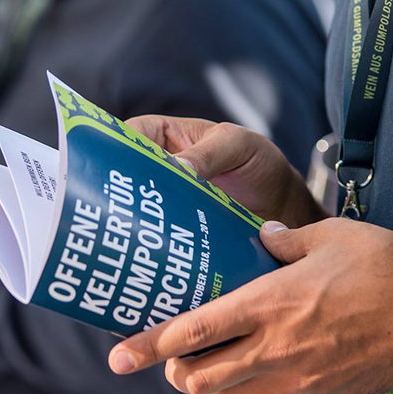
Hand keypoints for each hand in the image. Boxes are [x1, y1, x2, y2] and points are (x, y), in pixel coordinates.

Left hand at [108, 218, 392, 393]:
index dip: (150, 343)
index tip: (121, 352)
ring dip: (212, 386)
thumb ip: (285, 239)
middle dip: (175, 369)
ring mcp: (297, 380)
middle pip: (199, 377)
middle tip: (172, 356)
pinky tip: (258, 379)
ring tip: (212, 367)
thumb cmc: (384, 266)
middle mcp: (275, 348)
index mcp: (269, 302)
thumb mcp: (329, 235)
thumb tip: (262, 235)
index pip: (193, 330)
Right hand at [126, 116, 327, 227]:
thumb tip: (177, 167)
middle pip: (122, 178)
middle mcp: (154, 169)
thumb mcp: (237, 146)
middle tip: (112, 211)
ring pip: (133, 210)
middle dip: (115, 193)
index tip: (110, 171)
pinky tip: (144, 258)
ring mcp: (160, 202)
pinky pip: (152, 236)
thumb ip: (209, 153)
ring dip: (130, 223)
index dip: (113, 151)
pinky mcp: (170, 231)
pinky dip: (148, 245)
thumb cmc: (258, 164)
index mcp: (161, 136)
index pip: (127, 137)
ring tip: (125, 238)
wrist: (282, 208)